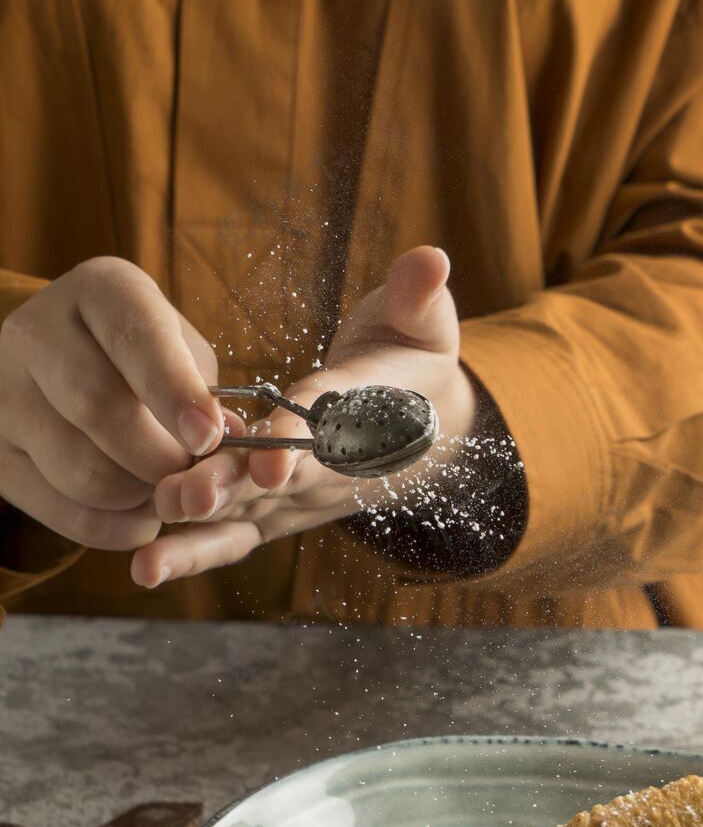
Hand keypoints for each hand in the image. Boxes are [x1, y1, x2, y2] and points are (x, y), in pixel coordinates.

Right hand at [0, 258, 224, 550]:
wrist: (61, 366)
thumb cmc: (143, 359)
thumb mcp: (181, 353)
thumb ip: (207, 395)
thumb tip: (229, 450)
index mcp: (100, 291)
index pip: (134, 337)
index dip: (175, 391)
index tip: (209, 436)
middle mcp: (36, 333)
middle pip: (100, 410)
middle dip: (163, 459)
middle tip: (193, 476)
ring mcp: (3, 394)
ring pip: (83, 472)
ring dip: (142, 498)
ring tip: (168, 492)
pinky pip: (66, 514)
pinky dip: (118, 527)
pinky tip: (140, 514)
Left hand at [131, 246, 475, 586]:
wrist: (422, 433)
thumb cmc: (414, 366)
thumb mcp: (425, 325)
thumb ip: (419, 297)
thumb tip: (432, 259)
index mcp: (368, 415)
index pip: (333, 421)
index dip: (301, 433)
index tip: (275, 452)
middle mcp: (331, 467)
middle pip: (279, 479)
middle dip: (233, 487)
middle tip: (188, 494)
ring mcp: (299, 497)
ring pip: (249, 513)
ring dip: (202, 526)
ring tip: (154, 544)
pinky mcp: (273, 514)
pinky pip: (233, 538)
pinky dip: (191, 553)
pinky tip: (145, 567)